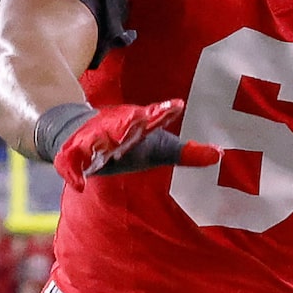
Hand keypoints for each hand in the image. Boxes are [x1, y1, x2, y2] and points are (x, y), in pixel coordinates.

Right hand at [43, 98, 220, 186]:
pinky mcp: (75, 155)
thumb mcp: (158, 148)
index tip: (177, 106)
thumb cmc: (128, 142)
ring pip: (96, 139)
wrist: (78, 132)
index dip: (164, 112)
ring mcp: (94, 140)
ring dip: (99, 141)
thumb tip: (220, 155)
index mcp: (138, 125)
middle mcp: (115, 128)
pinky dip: (74, 174)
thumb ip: (186, 153)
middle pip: (124, 124)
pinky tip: (79, 187)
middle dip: (131, 122)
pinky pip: (72, 165)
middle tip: (139, 119)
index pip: (155, 117)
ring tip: (104, 144)